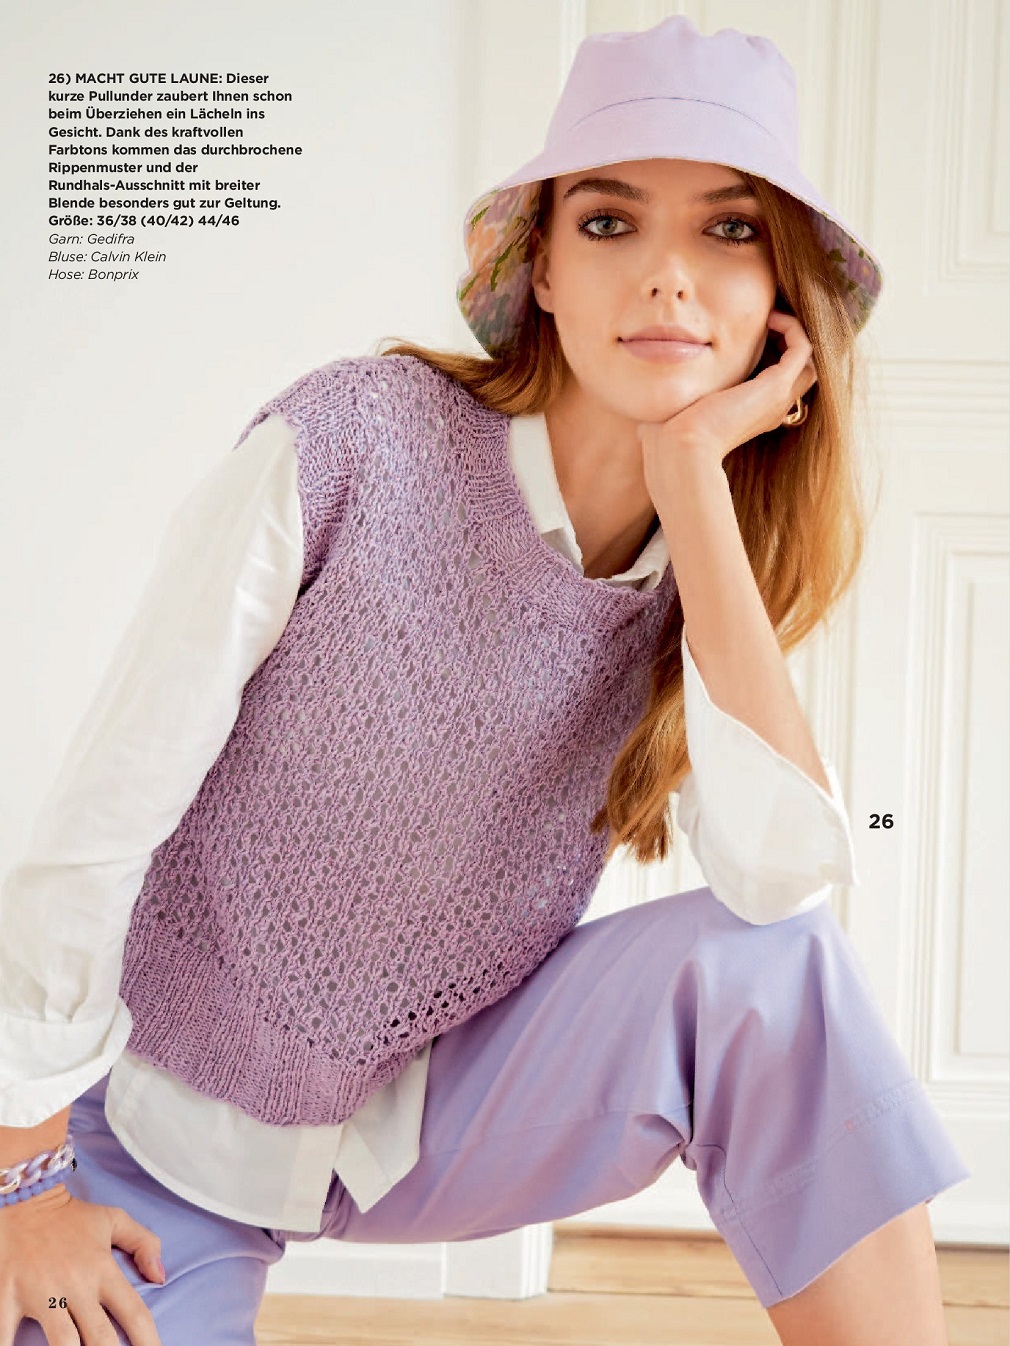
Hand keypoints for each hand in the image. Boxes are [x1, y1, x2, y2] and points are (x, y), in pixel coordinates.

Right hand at [0, 1187, 164, 1345]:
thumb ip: (144, 1243)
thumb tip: (161, 1277)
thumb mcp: (114, 1220)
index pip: (134, 1312)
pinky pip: (5, 1334)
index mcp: (102, 1269)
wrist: (26, 1199)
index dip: (149, 1340)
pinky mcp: (8, 1296)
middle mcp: (75, 1285)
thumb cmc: (70, 1215)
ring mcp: (41, 1293)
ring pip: (63, 1344)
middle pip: (101, 1337)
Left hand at [638, 310, 817, 492]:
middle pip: (799, 368)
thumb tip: (648, 400)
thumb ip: (674, 399)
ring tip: (771, 315)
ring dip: (794, 331)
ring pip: (807, 358)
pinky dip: (793, 327)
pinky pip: (803, 347)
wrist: (679, 450)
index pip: (776, 379)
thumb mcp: (677, 409)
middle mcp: (770, 408)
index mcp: (751, 414)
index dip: (769, 351)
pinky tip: (770, 316)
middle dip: (786, 339)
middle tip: (765, 319)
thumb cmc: (668, 439)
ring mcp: (777, 398)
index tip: (749, 331)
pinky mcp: (775, 387)